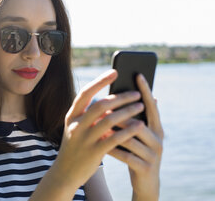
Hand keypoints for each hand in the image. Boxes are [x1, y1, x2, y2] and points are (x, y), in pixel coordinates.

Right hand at [53, 70, 145, 190]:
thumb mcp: (76, 128)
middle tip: (136, 92)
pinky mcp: (93, 152)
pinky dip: (128, 130)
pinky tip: (140, 125)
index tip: (115, 72)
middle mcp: (76, 125)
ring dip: (127, 111)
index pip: (86, 93)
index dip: (100, 81)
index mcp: (72, 116)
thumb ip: (88, 115)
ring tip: (141, 105)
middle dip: (120, 96)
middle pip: (100, 105)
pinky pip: (114, 138)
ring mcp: (84, 139)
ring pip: (109, 120)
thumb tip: (110, 100)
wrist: (65, 173)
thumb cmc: (75, 147)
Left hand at [108, 74, 163, 200]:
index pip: (151, 105)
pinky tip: (101, 144)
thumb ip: (132, 118)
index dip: (145, 90)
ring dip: (114, 131)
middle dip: (122, 114)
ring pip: (132, 139)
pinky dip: (113, 149)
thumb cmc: (137, 151)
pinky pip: (126, 156)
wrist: (146, 182)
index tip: (138, 74)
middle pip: (139, 122)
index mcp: (156, 127)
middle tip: (105, 106)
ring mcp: (153, 154)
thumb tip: (117, 96)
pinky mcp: (145, 168)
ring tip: (99, 125)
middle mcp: (158, 139)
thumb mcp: (137, 135)